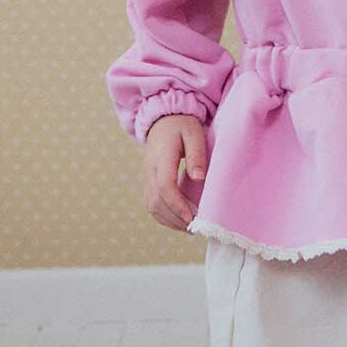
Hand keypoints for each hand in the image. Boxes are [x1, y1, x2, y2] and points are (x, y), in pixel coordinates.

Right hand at [144, 114, 207, 231]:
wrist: (164, 118)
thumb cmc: (183, 124)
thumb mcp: (194, 134)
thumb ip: (196, 155)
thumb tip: (199, 178)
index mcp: (162, 157)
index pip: (164, 186)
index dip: (177, 204)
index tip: (191, 218)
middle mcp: (150, 169)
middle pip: (156, 201)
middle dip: (174, 218)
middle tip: (193, 227)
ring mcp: (147, 176)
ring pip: (151, 205)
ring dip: (168, 220)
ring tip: (187, 227)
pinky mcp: (148, 180)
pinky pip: (151, 202)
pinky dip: (162, 215)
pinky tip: (177, 219)